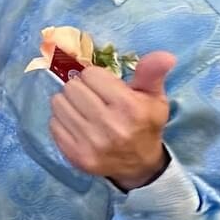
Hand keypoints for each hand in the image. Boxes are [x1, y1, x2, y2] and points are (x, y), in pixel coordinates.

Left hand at [49, 52, 175, 190]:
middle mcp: (110, 126)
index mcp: (130, 108)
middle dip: (81, 88)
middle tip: (91, 97)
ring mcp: (91, 143)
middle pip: (72, 87)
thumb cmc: (145, 123)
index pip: (90, 74)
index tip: (103, 86)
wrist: (140, 164)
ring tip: (83, 109)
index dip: (96, 77)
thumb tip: (166, 55)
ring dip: (68, 102)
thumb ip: (152, 72)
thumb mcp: (154, 96)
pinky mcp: (76, 156)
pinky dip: (61, 121)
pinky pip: (53, 124)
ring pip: (58, 103)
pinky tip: (77, 125)